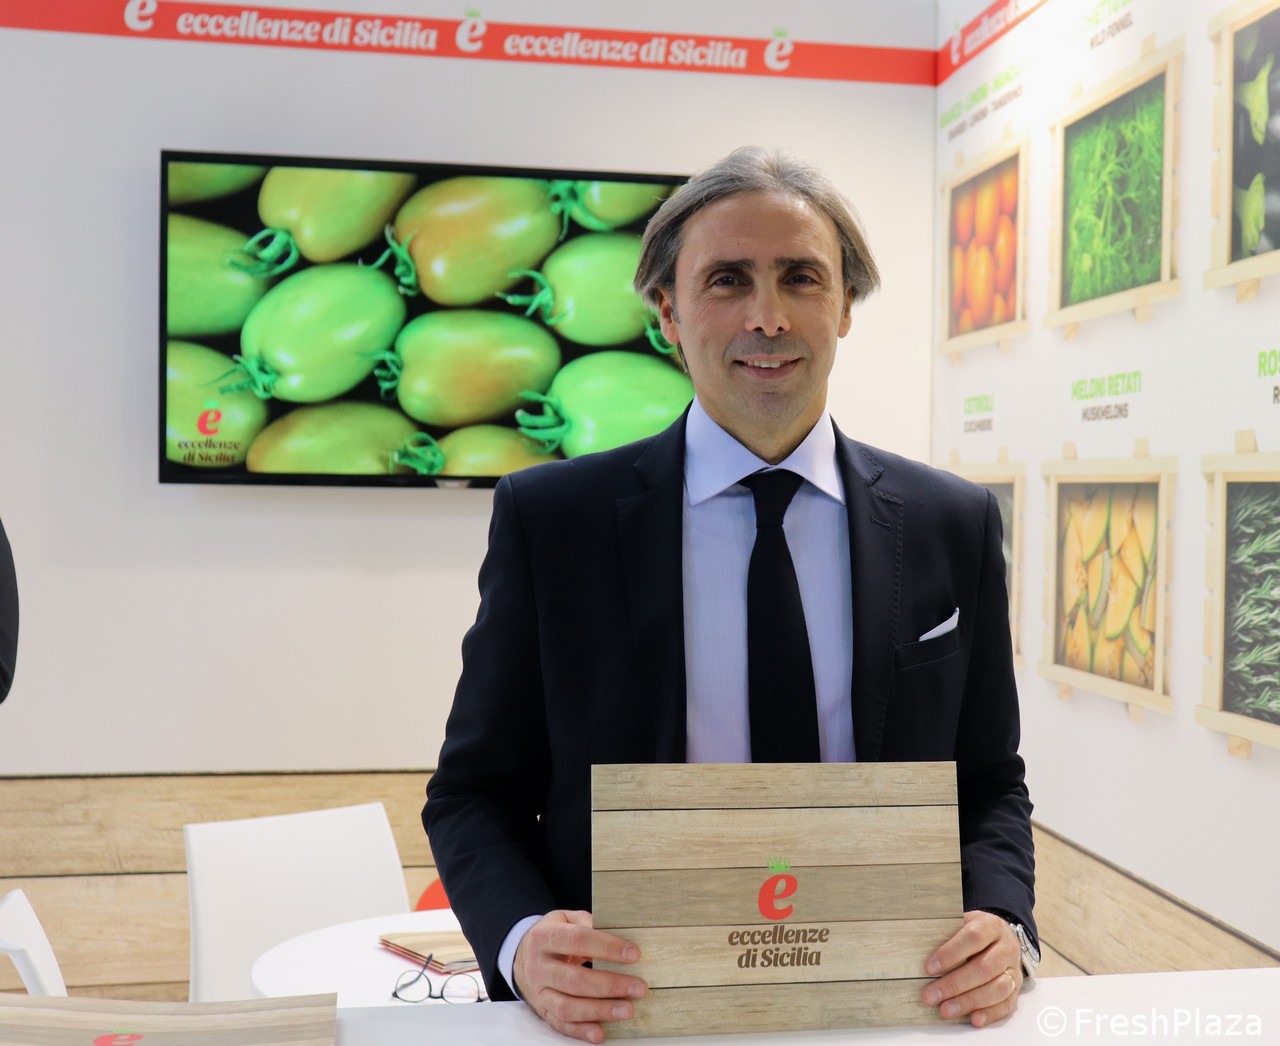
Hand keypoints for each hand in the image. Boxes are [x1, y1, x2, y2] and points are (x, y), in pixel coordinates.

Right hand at [513, 909, 647, 1042]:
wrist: (522, 956)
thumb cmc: (552, 935)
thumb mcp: (565, 919)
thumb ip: (587, 922)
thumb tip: (616, 933)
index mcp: (545, 937)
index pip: (577, 940)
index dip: (607, 947)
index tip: (633, 954)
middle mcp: (538, 966)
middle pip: (574, 979)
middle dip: (610, 985)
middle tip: (638, 987)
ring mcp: (539, 991)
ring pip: (567, 1006)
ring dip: (600, 1010)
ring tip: (627, 1009)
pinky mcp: (542, 1010)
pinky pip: (561, 1024)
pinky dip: (581, 1031)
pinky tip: (601, 1032)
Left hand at [921, 910, 1022, 1027]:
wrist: (1002, 937)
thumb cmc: (975, 931)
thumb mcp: (962, 922)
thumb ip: (946, 931)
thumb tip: (917, 944)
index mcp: (991, 926)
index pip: (973, 937)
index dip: (950, 953)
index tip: (929, 968)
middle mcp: (1006, 948)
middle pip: (984, 968)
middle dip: (955, 984)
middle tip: (931, 996)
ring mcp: (1014, 970)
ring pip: (997, 989)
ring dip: (969, 1002)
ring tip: (946, 1010)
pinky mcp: (1016, 989)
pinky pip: (1007, 1004)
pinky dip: (990, 1013)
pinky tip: (974, 1019)